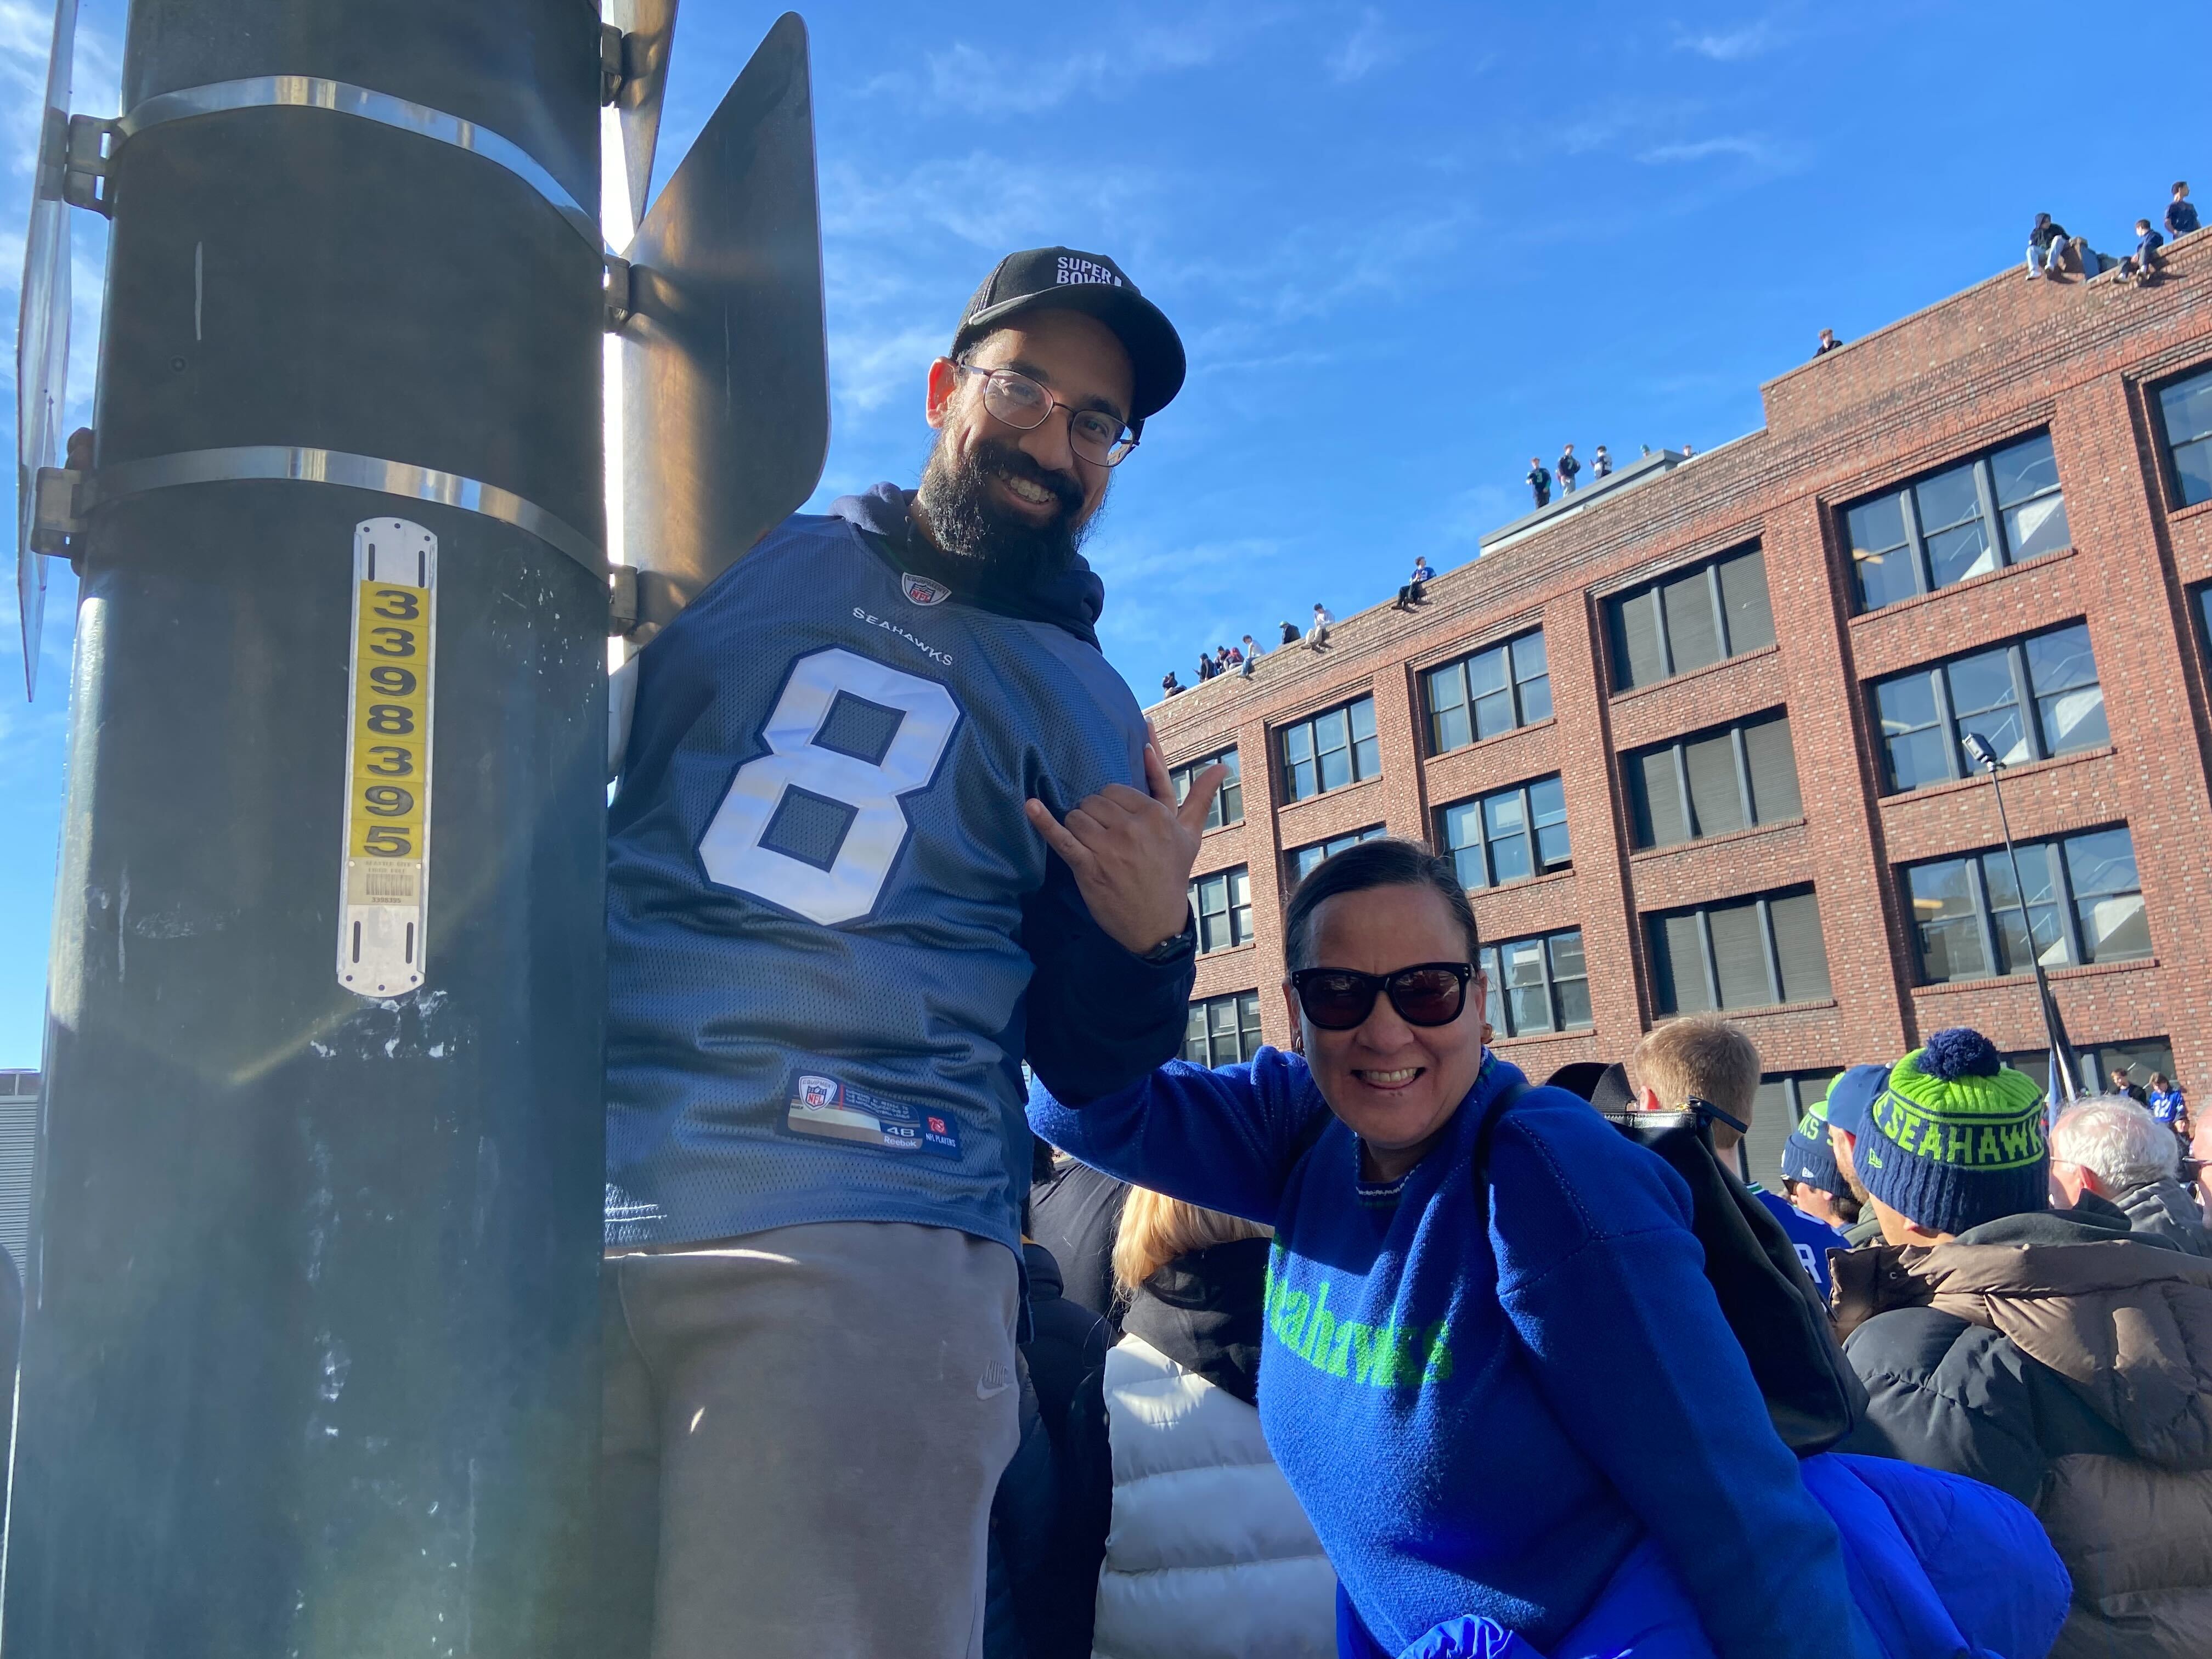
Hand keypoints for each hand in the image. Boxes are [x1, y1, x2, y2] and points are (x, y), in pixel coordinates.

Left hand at [1025, 739, 1222, 955]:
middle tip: (1107, 841)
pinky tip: (1030, 806)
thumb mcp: (1190, 834)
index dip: (1113, 805)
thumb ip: (1201, 796)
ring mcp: (1110, 847)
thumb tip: (1222, 765)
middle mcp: (1133, 827)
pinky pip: (1062, 837)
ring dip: (1078, 828)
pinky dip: (1044, 822)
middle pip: (1094, 800)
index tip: (1116, 820)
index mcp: (1157, 814)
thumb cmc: (1172, 874)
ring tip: (1093, 848)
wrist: (1157, 923)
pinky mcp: (1089, 866)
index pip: (1117, 790)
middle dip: (1095, 816)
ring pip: (1078, 815)